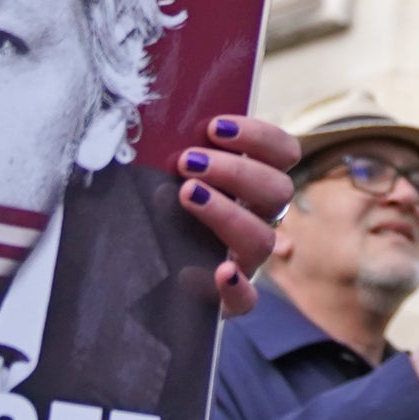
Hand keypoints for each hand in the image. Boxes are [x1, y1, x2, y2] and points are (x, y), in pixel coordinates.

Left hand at [144, 114, 296, 318]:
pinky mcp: (226, 299)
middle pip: (278, 191)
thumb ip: (173, 146)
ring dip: (228, 212)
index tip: (215, 127)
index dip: (259, 137)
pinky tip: (219, 272)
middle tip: (188, 161)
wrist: (135, 270)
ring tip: (186, 195)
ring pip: (262, 238)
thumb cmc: (151, 204)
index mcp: (251, 182)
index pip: (283, 154)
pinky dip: (237, 286)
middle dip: (236, 171)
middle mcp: (256, 219)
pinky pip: (246, 300)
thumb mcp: (164, 170)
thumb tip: (159, 119)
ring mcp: (244, 261)